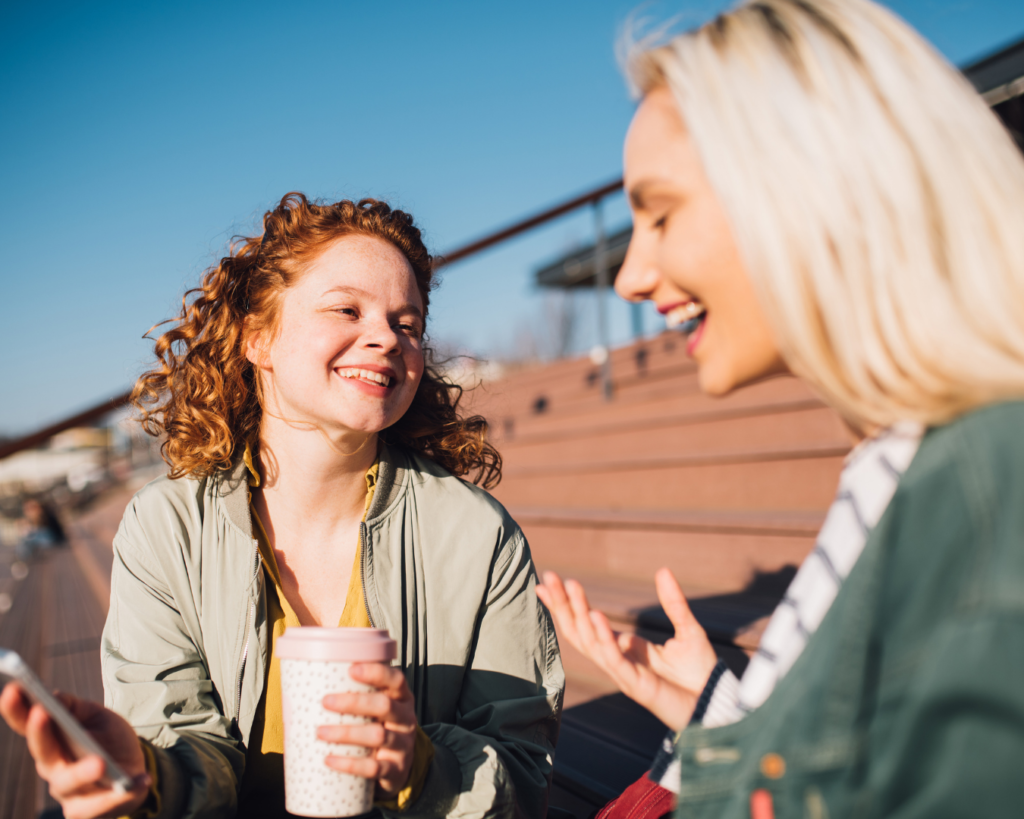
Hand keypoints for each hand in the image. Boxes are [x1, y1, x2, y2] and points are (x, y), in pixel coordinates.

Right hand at [0, 683, 149, 818]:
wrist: (133, 768)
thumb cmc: (109, 740)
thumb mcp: (97, 716)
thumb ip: (75, 707)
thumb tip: (52, 696)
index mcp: (51, 741)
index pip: (27, 725)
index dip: (16, 709)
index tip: (12, 689)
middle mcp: (52, 767)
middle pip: (42, 753)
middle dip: (40, 733)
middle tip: (41, 713)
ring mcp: (67, 791)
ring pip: (68, 783)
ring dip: (81, 773)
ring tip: (100, 762)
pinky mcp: (85, 810)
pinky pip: (100, 806)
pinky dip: (120, 795)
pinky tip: (139, 781)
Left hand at [320, 663, 417, 799]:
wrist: (396, 768)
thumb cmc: (378, 728)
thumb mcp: (375, 711)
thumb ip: (355, 697)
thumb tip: (304, 684)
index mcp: (401, 698)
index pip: (396, 679)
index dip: (376, 673)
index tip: (351, 669)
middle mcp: (406, 719)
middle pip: (384, 705)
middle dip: (354, 702)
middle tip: (326, 701)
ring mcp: (403, 745)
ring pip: (378, 736)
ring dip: (347, 733)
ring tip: (321, 732)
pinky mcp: (396, 769)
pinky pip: (373, 768)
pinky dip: (349, 764)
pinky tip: (329, 760)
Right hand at [536, 568, 718, 729]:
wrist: (717, 705)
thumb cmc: (700, 673)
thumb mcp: (687, 629)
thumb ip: (673, 602)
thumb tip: (662, 569)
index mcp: (624, 647)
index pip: (586, 622)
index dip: (566, 603)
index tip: (548, 580)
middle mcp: (617, 659)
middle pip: (579, 630)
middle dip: (562, 605)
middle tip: (548, 577)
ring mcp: (623, 673)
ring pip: (590, 642)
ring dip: (577, 614)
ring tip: (569, 587)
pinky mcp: (636, 685)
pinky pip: (613, 659)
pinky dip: (602, 638)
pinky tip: (595, 615)